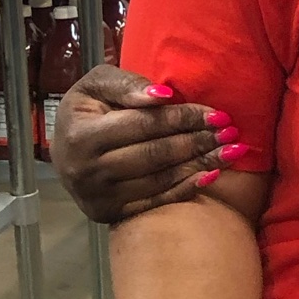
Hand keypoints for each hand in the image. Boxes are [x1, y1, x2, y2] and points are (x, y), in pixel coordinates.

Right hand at [52, 67, 240, 222]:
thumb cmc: (87, 111)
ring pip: (160, 180)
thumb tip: (163, 96)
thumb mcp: (96, 84)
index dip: (183, 118)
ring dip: (200, 165)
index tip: (218, 114)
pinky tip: (211, 174)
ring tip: (232, 151)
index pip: (144, 125)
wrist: (65, 152)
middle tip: (232, 134)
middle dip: (198, 142)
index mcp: (82, 135)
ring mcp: (98, 196)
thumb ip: (126, 84)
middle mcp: (88, 170)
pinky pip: (155, 202)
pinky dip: (186, 189)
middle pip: (155, 155)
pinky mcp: (109, 213)